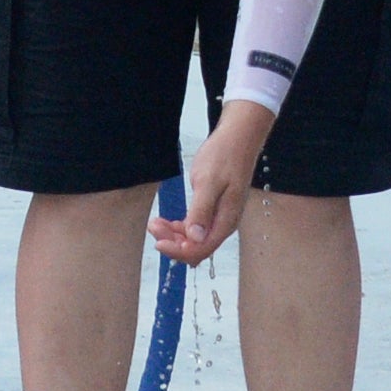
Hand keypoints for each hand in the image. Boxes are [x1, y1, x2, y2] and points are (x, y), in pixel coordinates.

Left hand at [148, 103, 269, 264]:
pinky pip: (195, 228)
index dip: (178, 251)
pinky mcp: (213, 210)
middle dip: (172, 242)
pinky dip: (179, 227)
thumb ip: (201, 211)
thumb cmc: (224, 156)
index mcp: (225, 221)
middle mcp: (224, 224)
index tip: (158, 241)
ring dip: (173, 235)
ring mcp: (219, 218)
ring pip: (194, 239)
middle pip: (196, 247)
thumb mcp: (208, 182)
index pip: (201, 249)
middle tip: (153, 225)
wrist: (237, 139)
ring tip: (155, 222)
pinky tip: (166, 220)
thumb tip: (195, 238)